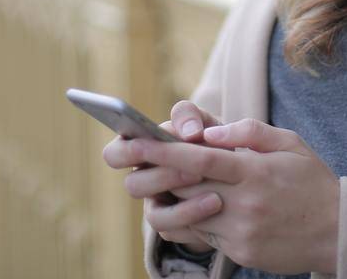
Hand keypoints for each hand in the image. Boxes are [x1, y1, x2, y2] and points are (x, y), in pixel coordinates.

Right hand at [102, 100, 226, 256]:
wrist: (232, 172)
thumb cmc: (210, 138)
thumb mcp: (203, 121)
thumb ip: (191, 116)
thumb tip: (189, 132)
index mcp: (141, 151)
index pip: (114, 154)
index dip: (125, 150)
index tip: (147, 142)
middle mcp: (143, 180)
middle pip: (132, 185)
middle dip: (161, 175)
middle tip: (190, 166)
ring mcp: (156, 205)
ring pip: (152, 213)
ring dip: (180, 200)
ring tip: (209, 184)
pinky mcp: (172, 226)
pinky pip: (172, 229)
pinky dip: (193, 216)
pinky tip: (216, 203)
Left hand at [131, 118, 339, 274]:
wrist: (339, 231)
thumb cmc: (313, 181)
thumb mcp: (291, 144)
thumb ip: (250, 132)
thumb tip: (210, 133)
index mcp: (255, 172)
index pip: (200, 159)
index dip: (163, 150)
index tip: (134, 141)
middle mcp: (244, 203)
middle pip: (185, 187)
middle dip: (154, 172)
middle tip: (127, 157)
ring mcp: (241, 232)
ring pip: (191, 214)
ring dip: (175, 197)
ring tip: (169, 181)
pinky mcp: (240, 252)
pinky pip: (205, 235)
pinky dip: (196, 218)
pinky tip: (202, 205)